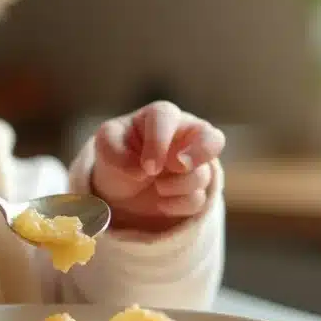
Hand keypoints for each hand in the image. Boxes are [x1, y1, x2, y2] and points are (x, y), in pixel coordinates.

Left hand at [90, 101, 224, 232]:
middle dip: (197, 156)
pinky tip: (161, 202)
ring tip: (157, 186)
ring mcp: (196, 163)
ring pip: (202, 176)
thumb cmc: (118, 152)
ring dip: (176, 187)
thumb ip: (115, 150)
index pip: (168, 118)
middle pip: (214, 139)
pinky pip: (199, 200)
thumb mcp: (106, 143)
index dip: (159, 142)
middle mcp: (186, 135)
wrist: (122, 183)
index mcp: (162, 115)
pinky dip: (177, 205)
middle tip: (176, 166)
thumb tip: (140, 170)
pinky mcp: (199, 188)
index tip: (147, 167)